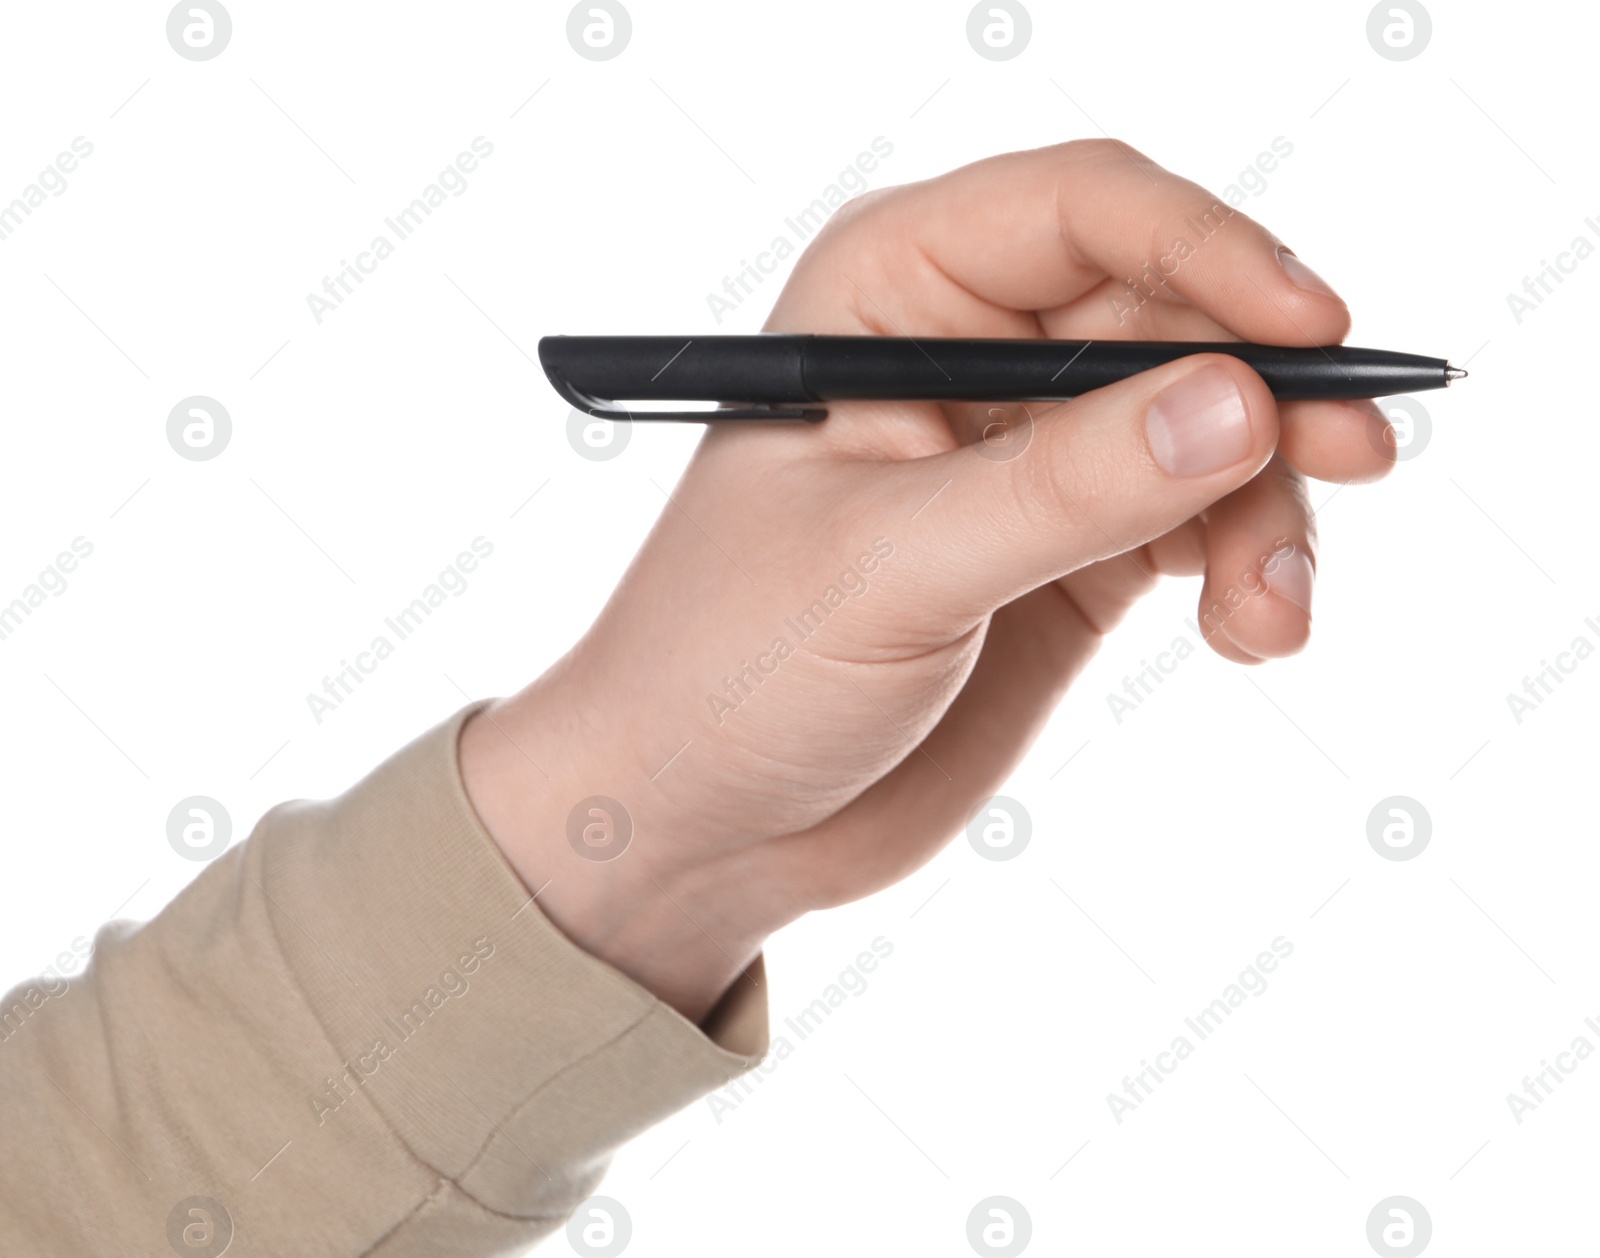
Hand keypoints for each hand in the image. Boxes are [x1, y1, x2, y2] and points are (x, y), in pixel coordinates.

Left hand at [459, 140, 1393, 1019]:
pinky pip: (1203, 519)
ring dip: (1269, 503)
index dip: (1208, 250)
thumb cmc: (727, 673)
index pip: (1081, 211)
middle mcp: (969, 352)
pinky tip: (1251, 631)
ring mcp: (1028, 456)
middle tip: (1356, 451)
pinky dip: (1249, 564)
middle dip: (1266, 386)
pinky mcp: (1071, 551)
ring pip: (1209, 423)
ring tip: (1269, 609)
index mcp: (889, 294)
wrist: (705, 823)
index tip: (1306, 332)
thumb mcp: (889, 572)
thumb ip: (1061, 487)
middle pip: (1169, 312)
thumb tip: (1237, 404)